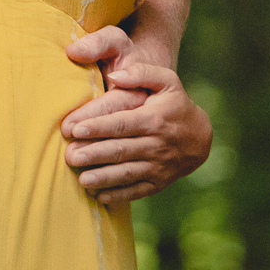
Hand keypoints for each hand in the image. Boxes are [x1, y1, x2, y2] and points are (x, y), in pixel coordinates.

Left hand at [61, 27, 211, 204]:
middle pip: (121, 150)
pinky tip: (99, 196)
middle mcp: (157, 144)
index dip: (98, 126)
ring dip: (104, 177)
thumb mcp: (167, 82)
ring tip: (82, 179)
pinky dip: (118, 195)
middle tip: (70, 156)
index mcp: (154, 119)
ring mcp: (158, 166)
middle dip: (95, 154)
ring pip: (127, 173)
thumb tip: (114, 76)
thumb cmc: (175, 104)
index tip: (74, 129)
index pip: (122, 123)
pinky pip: (137, 191)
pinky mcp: (158, 182)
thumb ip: (141, 73)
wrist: (199, 137)